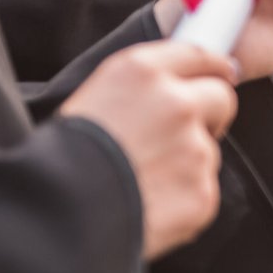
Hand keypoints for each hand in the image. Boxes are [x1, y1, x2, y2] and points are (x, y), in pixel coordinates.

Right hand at [60, 42, 237, 260]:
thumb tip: (179, 84)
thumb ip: (142, 86)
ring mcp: (194, 148)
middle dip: (211, 115)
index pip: (198, 55)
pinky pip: (203, 192)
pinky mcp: (202, 192)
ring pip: (209, 151)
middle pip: (221, 98)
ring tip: (141, 182)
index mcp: (141, 72)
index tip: (222, 73)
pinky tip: (149, 208)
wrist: (51, 217)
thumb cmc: (59, 160)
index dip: (213, 66)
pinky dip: (183, 202)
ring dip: (187, 164)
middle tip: (180, 138)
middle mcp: (176, 102)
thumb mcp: (93, 98)